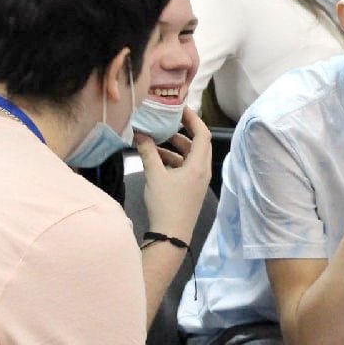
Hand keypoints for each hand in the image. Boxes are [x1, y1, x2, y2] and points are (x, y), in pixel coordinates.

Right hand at [137, 106, 212, 239]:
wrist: (171, 236)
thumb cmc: (166, 204)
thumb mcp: (154, 176)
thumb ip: (148, 153)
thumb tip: (140, 134)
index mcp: (198, 165)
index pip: (202, 134)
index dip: (193, 118)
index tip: (179, 108)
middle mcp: (202, 171)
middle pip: (197, 143)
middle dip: (181, 131)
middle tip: (165, 122)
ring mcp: (198, 181)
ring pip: (189, 156)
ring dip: (174, 147)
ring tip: (155, 141)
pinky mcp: (191, 189)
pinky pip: (185, 167)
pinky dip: (173, 160)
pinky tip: (156, 159)